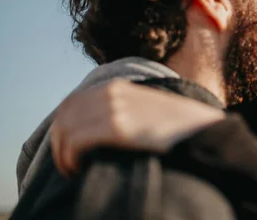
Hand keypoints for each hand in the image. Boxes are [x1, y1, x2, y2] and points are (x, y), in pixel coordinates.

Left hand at [50, 78, 225, 177]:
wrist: (196, 128)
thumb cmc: (173, 124)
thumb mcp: (143, 104)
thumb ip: (121, 105)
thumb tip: (94, 123)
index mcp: (114, 86)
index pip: (70, 104)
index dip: (63, 129)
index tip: (70, 151)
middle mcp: (110, 92)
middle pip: (63, 118)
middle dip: (60, 144)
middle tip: (70, 166)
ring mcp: (113, 108)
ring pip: (65, 131)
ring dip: (63, 155)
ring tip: (75, 170)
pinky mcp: (117, 126)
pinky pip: (76, 142)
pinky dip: (72, 158)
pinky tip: (82, 168)